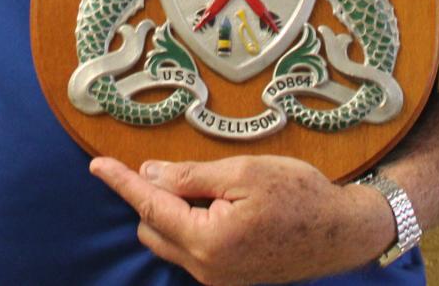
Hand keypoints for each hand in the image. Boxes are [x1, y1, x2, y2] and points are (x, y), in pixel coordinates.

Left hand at [90, 154, 397, 284]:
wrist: (341, 232)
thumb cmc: (299, 194)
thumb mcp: (243, 172)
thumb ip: (191, 176)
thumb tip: (150, 174)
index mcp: (207, 240)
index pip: (150, 205)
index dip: (122, 182)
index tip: (97, 164)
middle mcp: (206, 268)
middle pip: (153, 227)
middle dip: (154, 196)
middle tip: (179, 168)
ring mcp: (217, 278)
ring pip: (170, 240)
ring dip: (173, 212)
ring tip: (209, 188)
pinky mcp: (229, 278)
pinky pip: (191, 251)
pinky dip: (191, 225)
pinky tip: (218, 206)